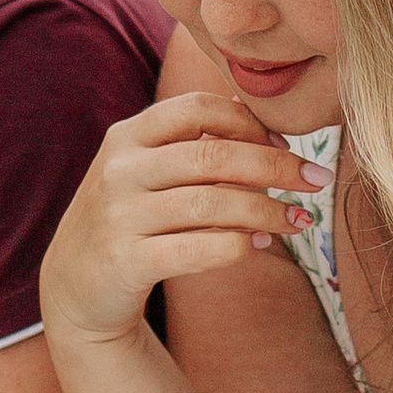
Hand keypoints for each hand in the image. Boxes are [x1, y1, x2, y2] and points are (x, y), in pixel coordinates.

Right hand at [40, 90, 332, 341]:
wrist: (76, 284)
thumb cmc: (130, 217)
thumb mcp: (146, 169)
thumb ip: (192, 143)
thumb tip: (259, 117)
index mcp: (128, 136)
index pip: (197, 107)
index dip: (248, 121)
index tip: (284, 143)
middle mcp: (120, 169)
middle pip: (213, 155)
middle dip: (276, 165)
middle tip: (316, 179)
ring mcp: (119, 215)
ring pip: (212, 204)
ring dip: (267, 210)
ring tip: (299, 220)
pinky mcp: (126, 261)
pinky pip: (198, 249)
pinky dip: (238, 245)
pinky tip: (259, 245)